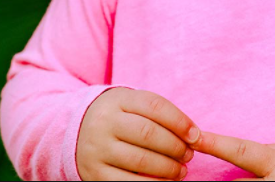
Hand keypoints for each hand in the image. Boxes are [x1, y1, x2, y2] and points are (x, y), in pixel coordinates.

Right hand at [76, 87, 200, 180]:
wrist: (79, 129)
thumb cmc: (121, 117)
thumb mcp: (134, 105)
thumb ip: (160, 115)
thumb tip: (193, 136)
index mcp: (119, 100)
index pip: (155, 106)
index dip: (179, 121)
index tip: (196, 135)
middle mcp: (105, 122)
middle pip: (148, 133)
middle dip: (175, 146)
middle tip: (189, 155)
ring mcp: (97, 148)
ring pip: (140, 160)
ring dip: (167, 168)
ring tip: (181, 171)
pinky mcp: (94, 173)